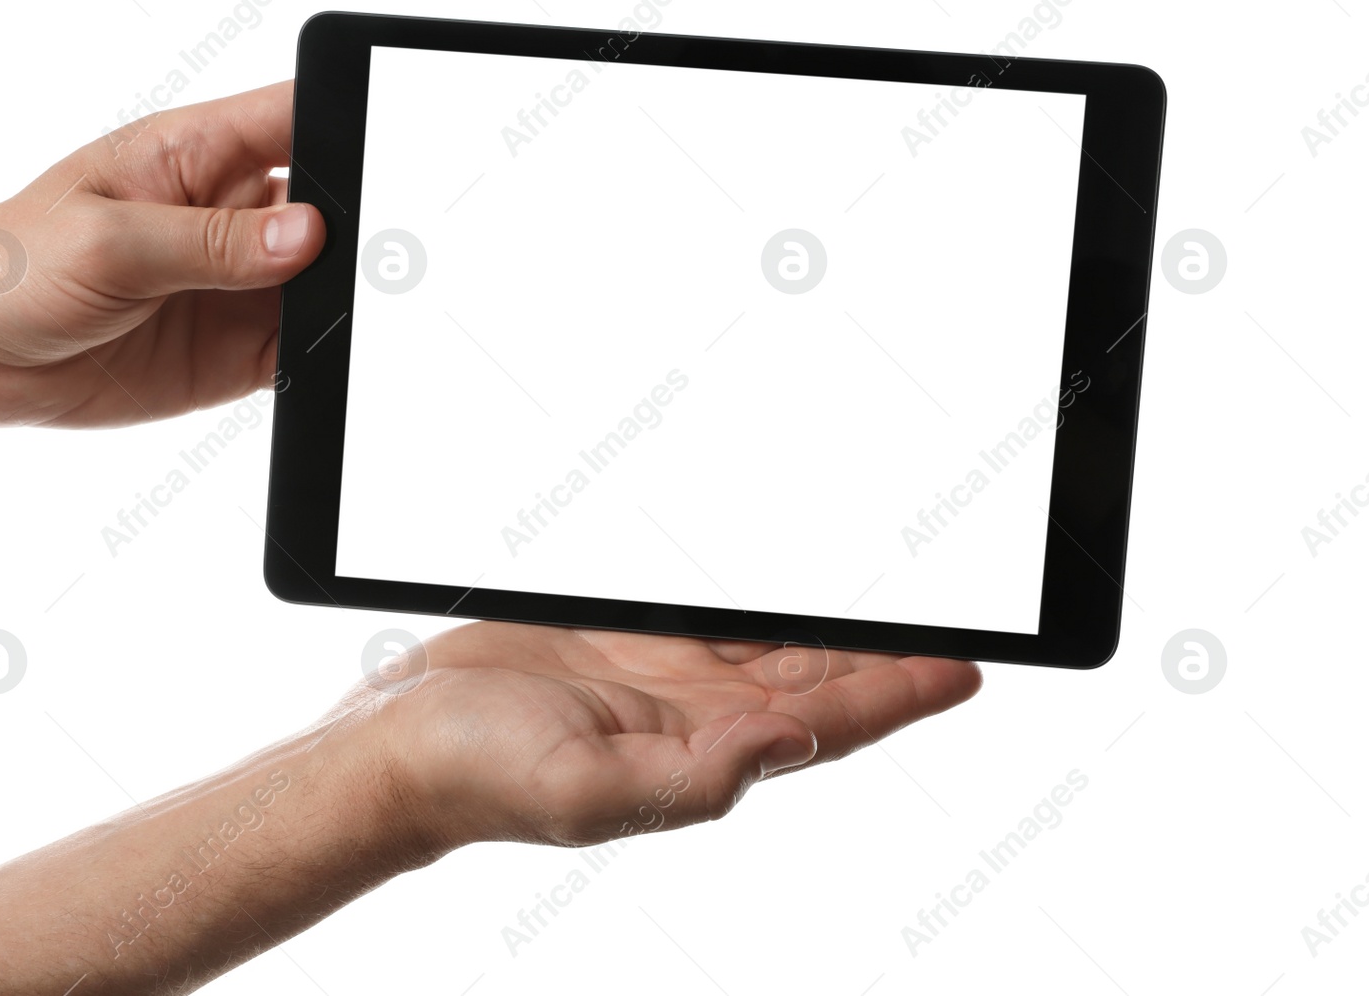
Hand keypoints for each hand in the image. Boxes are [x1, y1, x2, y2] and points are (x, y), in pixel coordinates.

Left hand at [0, 81, 325, 425]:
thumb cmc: (11, 266)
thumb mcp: (112, 244)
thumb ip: (214, 242)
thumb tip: (308, 234)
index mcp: (197, 154)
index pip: (292, 118)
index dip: (343, 125)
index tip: (379, 163)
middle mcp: (229, 214)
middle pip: (328, 203)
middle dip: (355, 228)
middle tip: (358, 261)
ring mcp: (237, 285)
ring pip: (324, 283)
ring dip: (340, 300)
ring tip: (332, 316)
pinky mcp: (236, 348)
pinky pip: (300, 349)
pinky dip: (322, 358)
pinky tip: (320, 361)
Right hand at [356, 623, 981, 848]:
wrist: (402, 740)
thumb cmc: (477, 776)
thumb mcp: (584, 791)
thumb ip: (691, 779)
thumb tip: (787, 746)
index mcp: (704, 755)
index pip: (829, 722)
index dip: (901, 695)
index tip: (967, 666)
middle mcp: (701, 715)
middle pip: (823, 674)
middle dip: (894, 649)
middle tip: (960, 613)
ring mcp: (668, 673)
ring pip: (782, 637)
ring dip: (844, 619)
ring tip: (908, 593)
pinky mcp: (631, 634)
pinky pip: (719, 604)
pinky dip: (770, 592)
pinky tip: (803, 577)